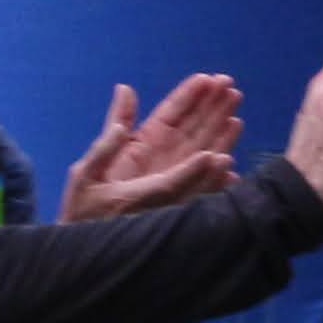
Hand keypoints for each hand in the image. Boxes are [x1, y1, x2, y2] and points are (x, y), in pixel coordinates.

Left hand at [66, 74, 243, 221]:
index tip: (209, 78)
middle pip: (193, 129)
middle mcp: (163, 161)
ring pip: (204, 152)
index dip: (190, 96)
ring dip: (221, 134)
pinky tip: (229, 162)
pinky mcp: (179, 203)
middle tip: (231, 87)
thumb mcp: (93, 164)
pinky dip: (216, 176)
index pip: (172, 115)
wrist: (87, 244)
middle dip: (213, 108)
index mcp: (143, 146)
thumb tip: (126, 89)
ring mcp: (174, 181)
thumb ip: (111, 132)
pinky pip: (203, 187)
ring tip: (236, 115)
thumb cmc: (85, 207)